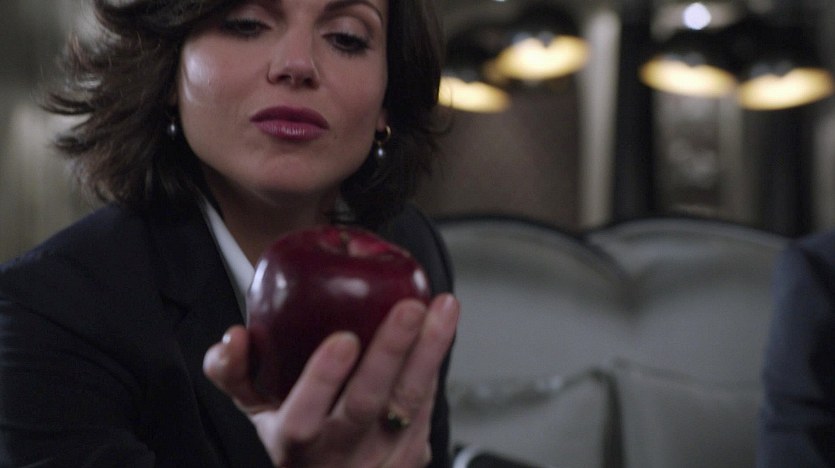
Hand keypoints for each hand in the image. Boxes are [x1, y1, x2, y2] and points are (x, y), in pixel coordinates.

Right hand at [203, 293, 459, 466]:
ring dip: (429, 350)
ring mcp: (381, 457)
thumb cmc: (296, 435)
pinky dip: (434, 362)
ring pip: (409, 403)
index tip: (342, 339)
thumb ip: (234, 372)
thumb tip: (234, 336)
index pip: (304, 418)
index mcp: (294, 445)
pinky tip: (443, 325)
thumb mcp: (254, 412)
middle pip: (366, 405)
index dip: (322, 380)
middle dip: (390, 352)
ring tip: (444, 307)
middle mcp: (339, 455)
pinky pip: (427, 404)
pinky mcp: (414, 451)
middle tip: (408, 308)